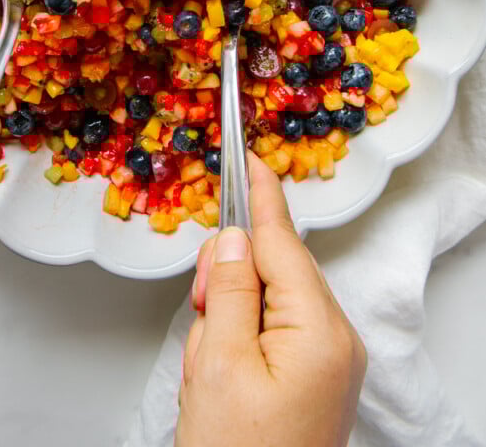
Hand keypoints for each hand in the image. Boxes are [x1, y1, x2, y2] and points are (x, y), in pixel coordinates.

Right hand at [177, 153, 365, 446]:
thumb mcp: (216, 364)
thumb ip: (229, 290)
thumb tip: (236, 240)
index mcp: (319, 331)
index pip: (284, 243)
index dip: (262, 197)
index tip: (252, 158)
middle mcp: (336, 341)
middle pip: (275, 271)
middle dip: (229, 286)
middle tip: (201, 318)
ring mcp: (330, 362)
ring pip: (266, 303)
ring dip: (227, 323)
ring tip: (207, 374)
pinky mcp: (316, 378)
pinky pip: (271, 333)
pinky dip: (238, 343)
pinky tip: (220, 380)